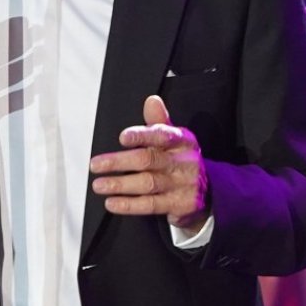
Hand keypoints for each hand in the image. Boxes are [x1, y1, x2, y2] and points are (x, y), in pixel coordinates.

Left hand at [90, 94, 209, 232]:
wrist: (209, 191)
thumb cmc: (182, 161)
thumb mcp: (175, 139)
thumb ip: (159, 121)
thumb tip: (151, 100)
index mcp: (182, 141)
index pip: (161, 135)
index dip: (141, 136)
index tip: (123, 137)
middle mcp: (183, 162)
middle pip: (149, 160)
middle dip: (119, 162)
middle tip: (96, 165)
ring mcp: (182, 184)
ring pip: (148, 183)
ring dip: (120, 185)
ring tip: (100, 184)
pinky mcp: (179, 204)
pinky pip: (151, 205)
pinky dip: (129, 204)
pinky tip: (112, 203)